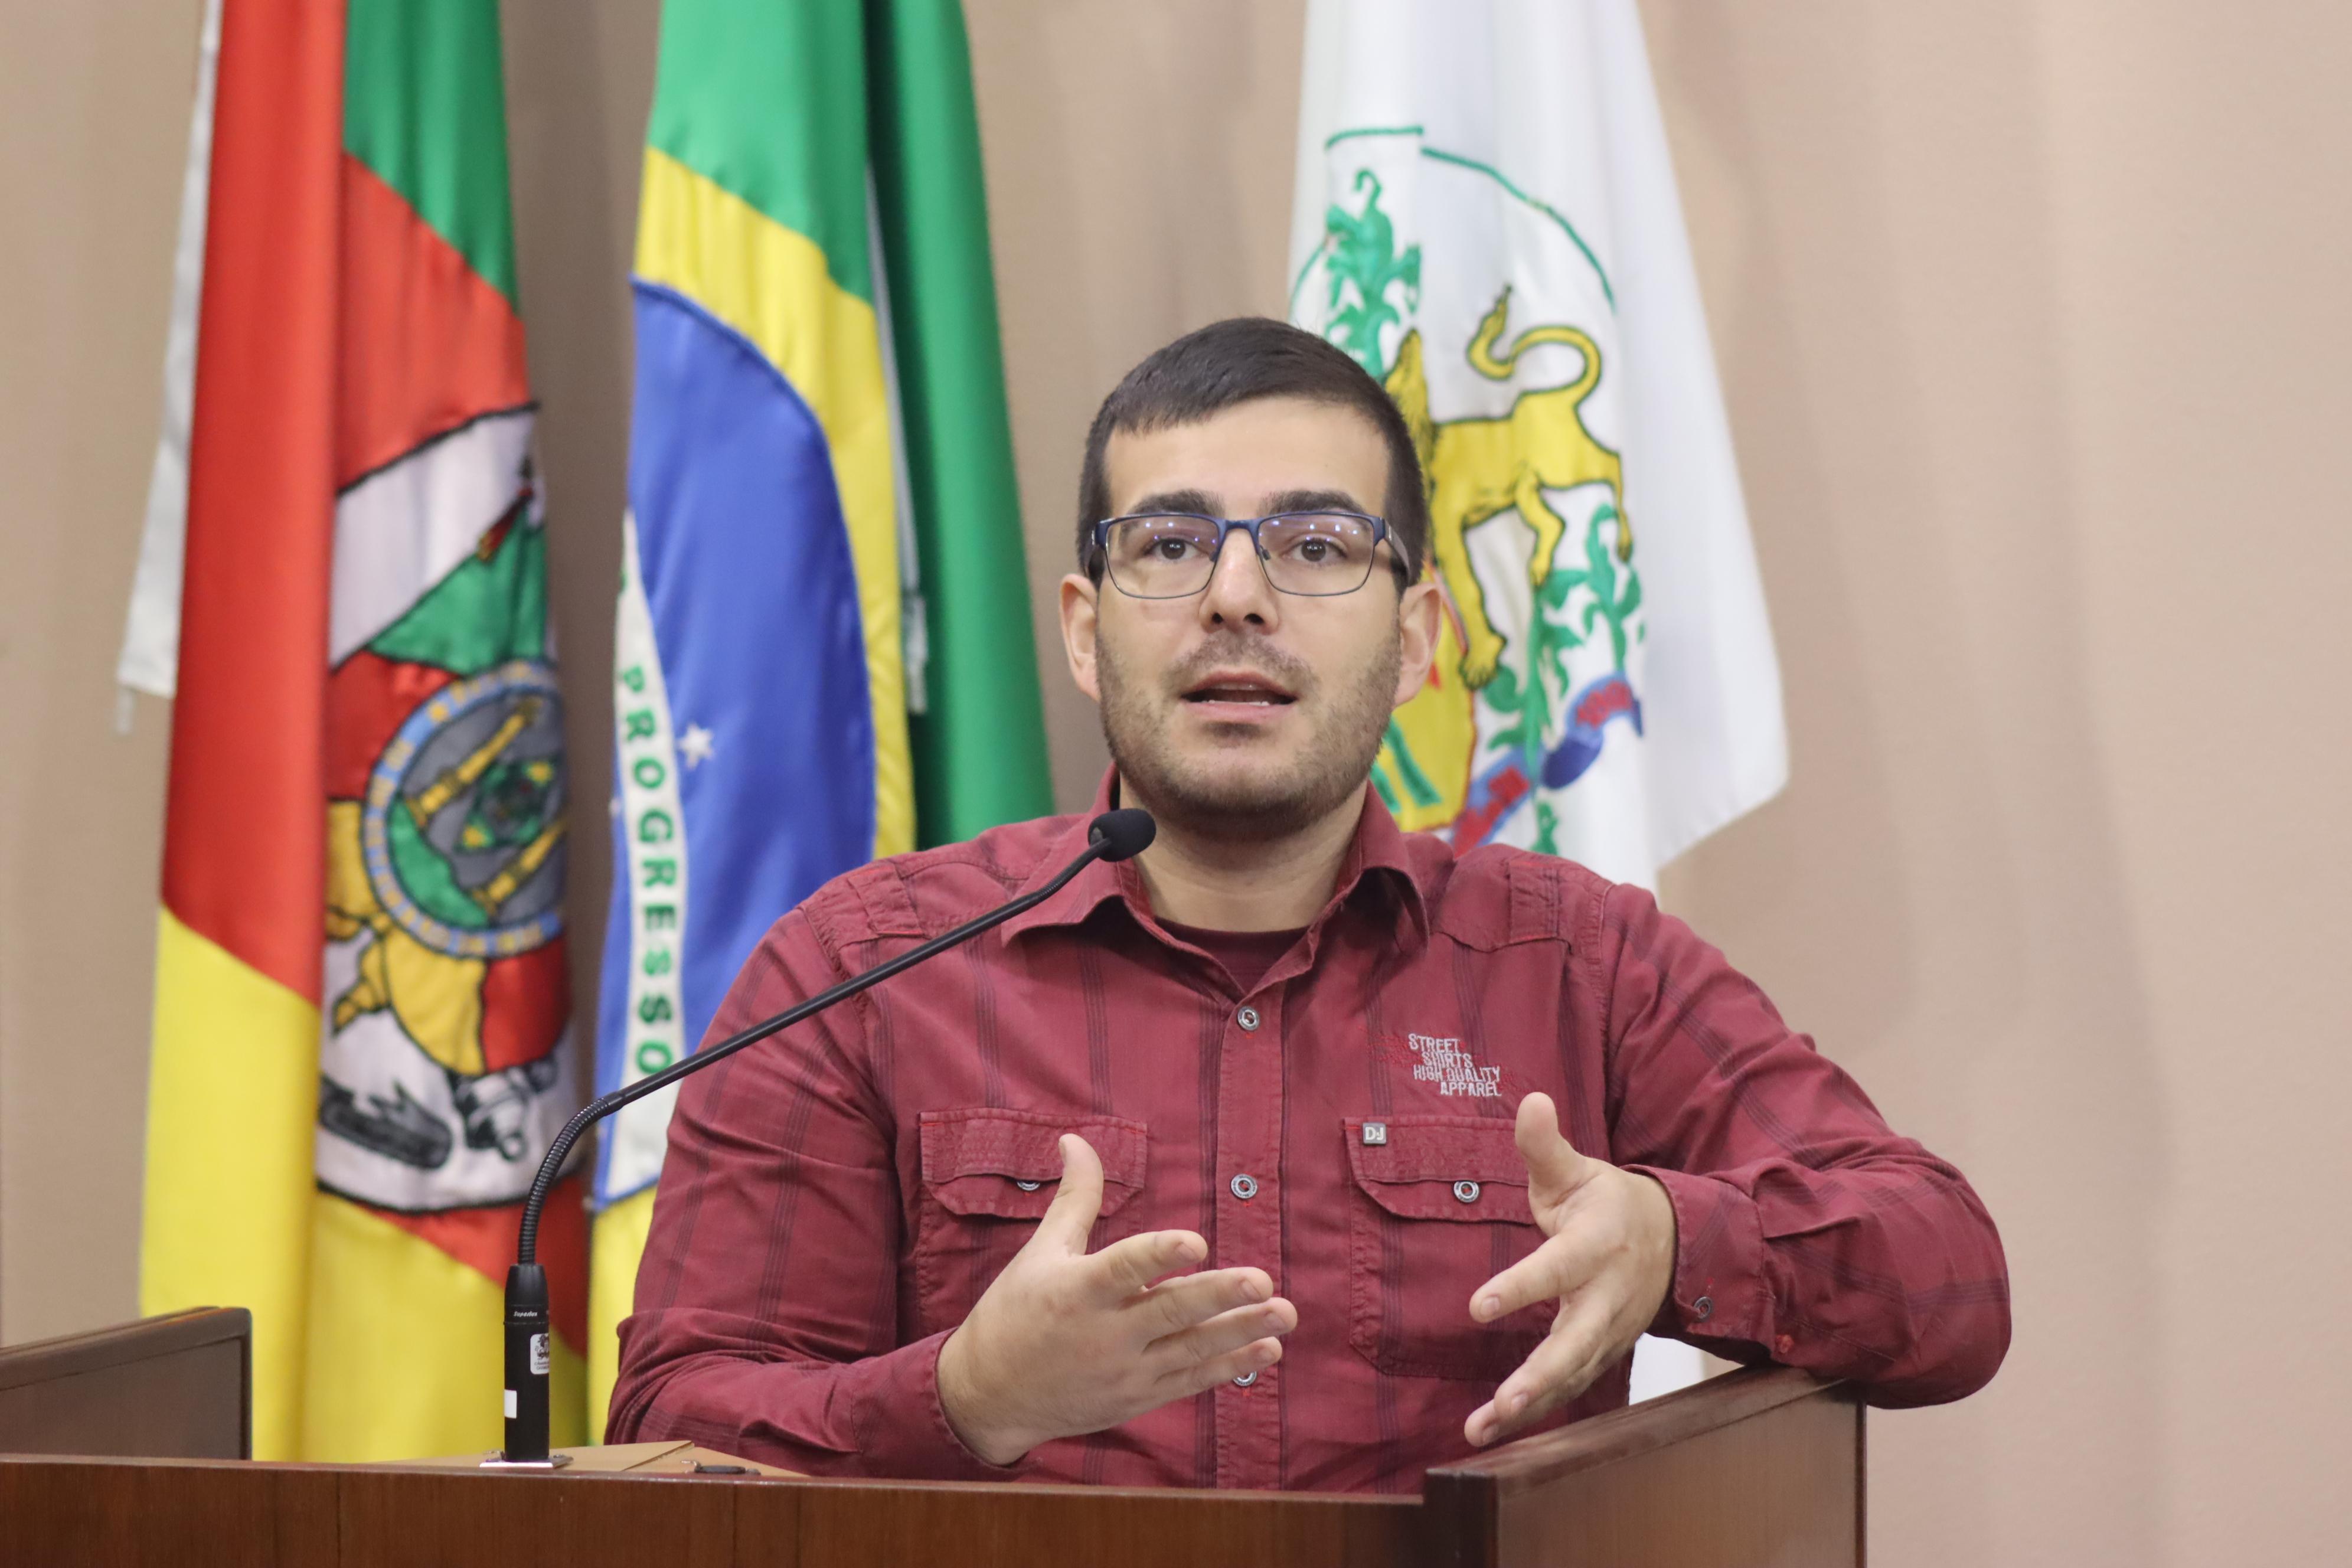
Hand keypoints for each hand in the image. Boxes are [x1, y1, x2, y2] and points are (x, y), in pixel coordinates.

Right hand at [936, 1134, 1296, 1465]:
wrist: (990, 1394)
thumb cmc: (1014, 1312)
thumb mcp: (1041, 1251)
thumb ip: (1076, 1198)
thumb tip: (1078, 1139)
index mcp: (1077, 1290)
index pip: (1124, 1268)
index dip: (1160, 1255)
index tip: (1197, 1242)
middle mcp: (1105, 1333)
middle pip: (1169, 1311)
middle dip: (1218, 1297)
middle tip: (1262, 1281)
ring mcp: (1126, 1370)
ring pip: (1191, 1350)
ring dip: (1241, 1331)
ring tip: (1285, 1314)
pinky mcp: (1139, 1396)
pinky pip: (1191, 1381)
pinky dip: (1230, 1367)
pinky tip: (1268, 1350)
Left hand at [1464, 1092, 1677, 1446]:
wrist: (1672, 1242)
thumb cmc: (1608, 1203)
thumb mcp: (1578, 1171)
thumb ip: (1545, 1146)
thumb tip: (1530, 1099)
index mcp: (1595, 1245)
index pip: (1555, 1269)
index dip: (1519, 1288)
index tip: (1477, 1307)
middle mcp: (1606, 1295)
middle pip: (1576, 1343)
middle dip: (1541, 1376)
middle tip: (1504, 1403)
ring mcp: (1609, 1331)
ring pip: (1572, 1375)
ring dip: (1531, 1406)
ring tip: (1482, 1429)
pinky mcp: (1603, 1352)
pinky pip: (1570, 1386)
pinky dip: (1537, 1412)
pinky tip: (1495, 1429)